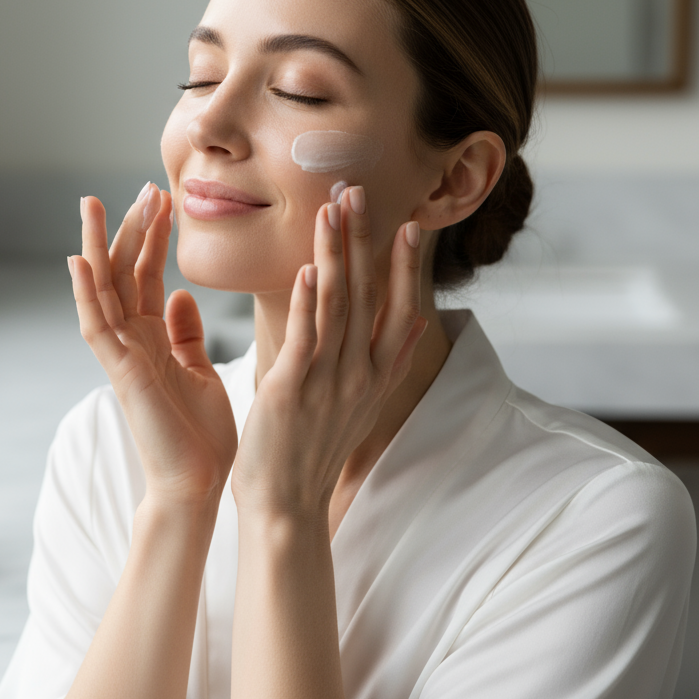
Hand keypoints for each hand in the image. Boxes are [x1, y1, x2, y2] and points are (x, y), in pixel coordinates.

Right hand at [69, 184, 237, 504]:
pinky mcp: (120, 373)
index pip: (147, 274)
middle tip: (142, 186)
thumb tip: (182, 296)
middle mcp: (131, 340)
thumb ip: (185, 334)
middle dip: (129, 229)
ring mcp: (121, 355)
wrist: (199, 485)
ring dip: (98, 248)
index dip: (153, 235)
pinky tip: (79, 261)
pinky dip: (85, 294)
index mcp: (152, 337)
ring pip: (101, 291)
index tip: (162, 196)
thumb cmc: (201, 435)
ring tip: (94, 205)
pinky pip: (96, 327)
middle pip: (123, 272)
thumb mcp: (199, 370)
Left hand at [230, 186, 426, 518]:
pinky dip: (308, 302)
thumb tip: (412, 320)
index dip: (406, 267)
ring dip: (336, 254)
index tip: (412, 225)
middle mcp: (360, 376)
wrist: (286, 506)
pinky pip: (305, 338)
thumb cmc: (313, 451)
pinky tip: (308, 269)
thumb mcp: (359, 404)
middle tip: (361, 192)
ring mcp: (328, 382)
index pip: (401, 311)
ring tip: (333, 211)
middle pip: (369, 296)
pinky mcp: (292, 390)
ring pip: (338, 305)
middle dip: (366, 241)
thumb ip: (383, 359)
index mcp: (376, 377)